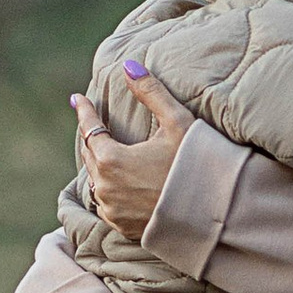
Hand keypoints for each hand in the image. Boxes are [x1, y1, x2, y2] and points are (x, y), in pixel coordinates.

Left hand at [72, 63, 192, 238]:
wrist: (213, 216)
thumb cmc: (196, 167)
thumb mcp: (178, 123)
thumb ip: (151, 92)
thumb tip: (129, 65)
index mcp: (112, 160)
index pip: (89, 128)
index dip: (85, 111)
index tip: (78, 99)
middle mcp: (105, 188)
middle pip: (89, 155)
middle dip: (90, 137)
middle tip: (92, 123)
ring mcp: (112, 210)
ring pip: (95, 181)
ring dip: (98, 165)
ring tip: (103, 152)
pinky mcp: (122, 227)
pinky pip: (106, 203)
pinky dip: (109, 189)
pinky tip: (118, 184)